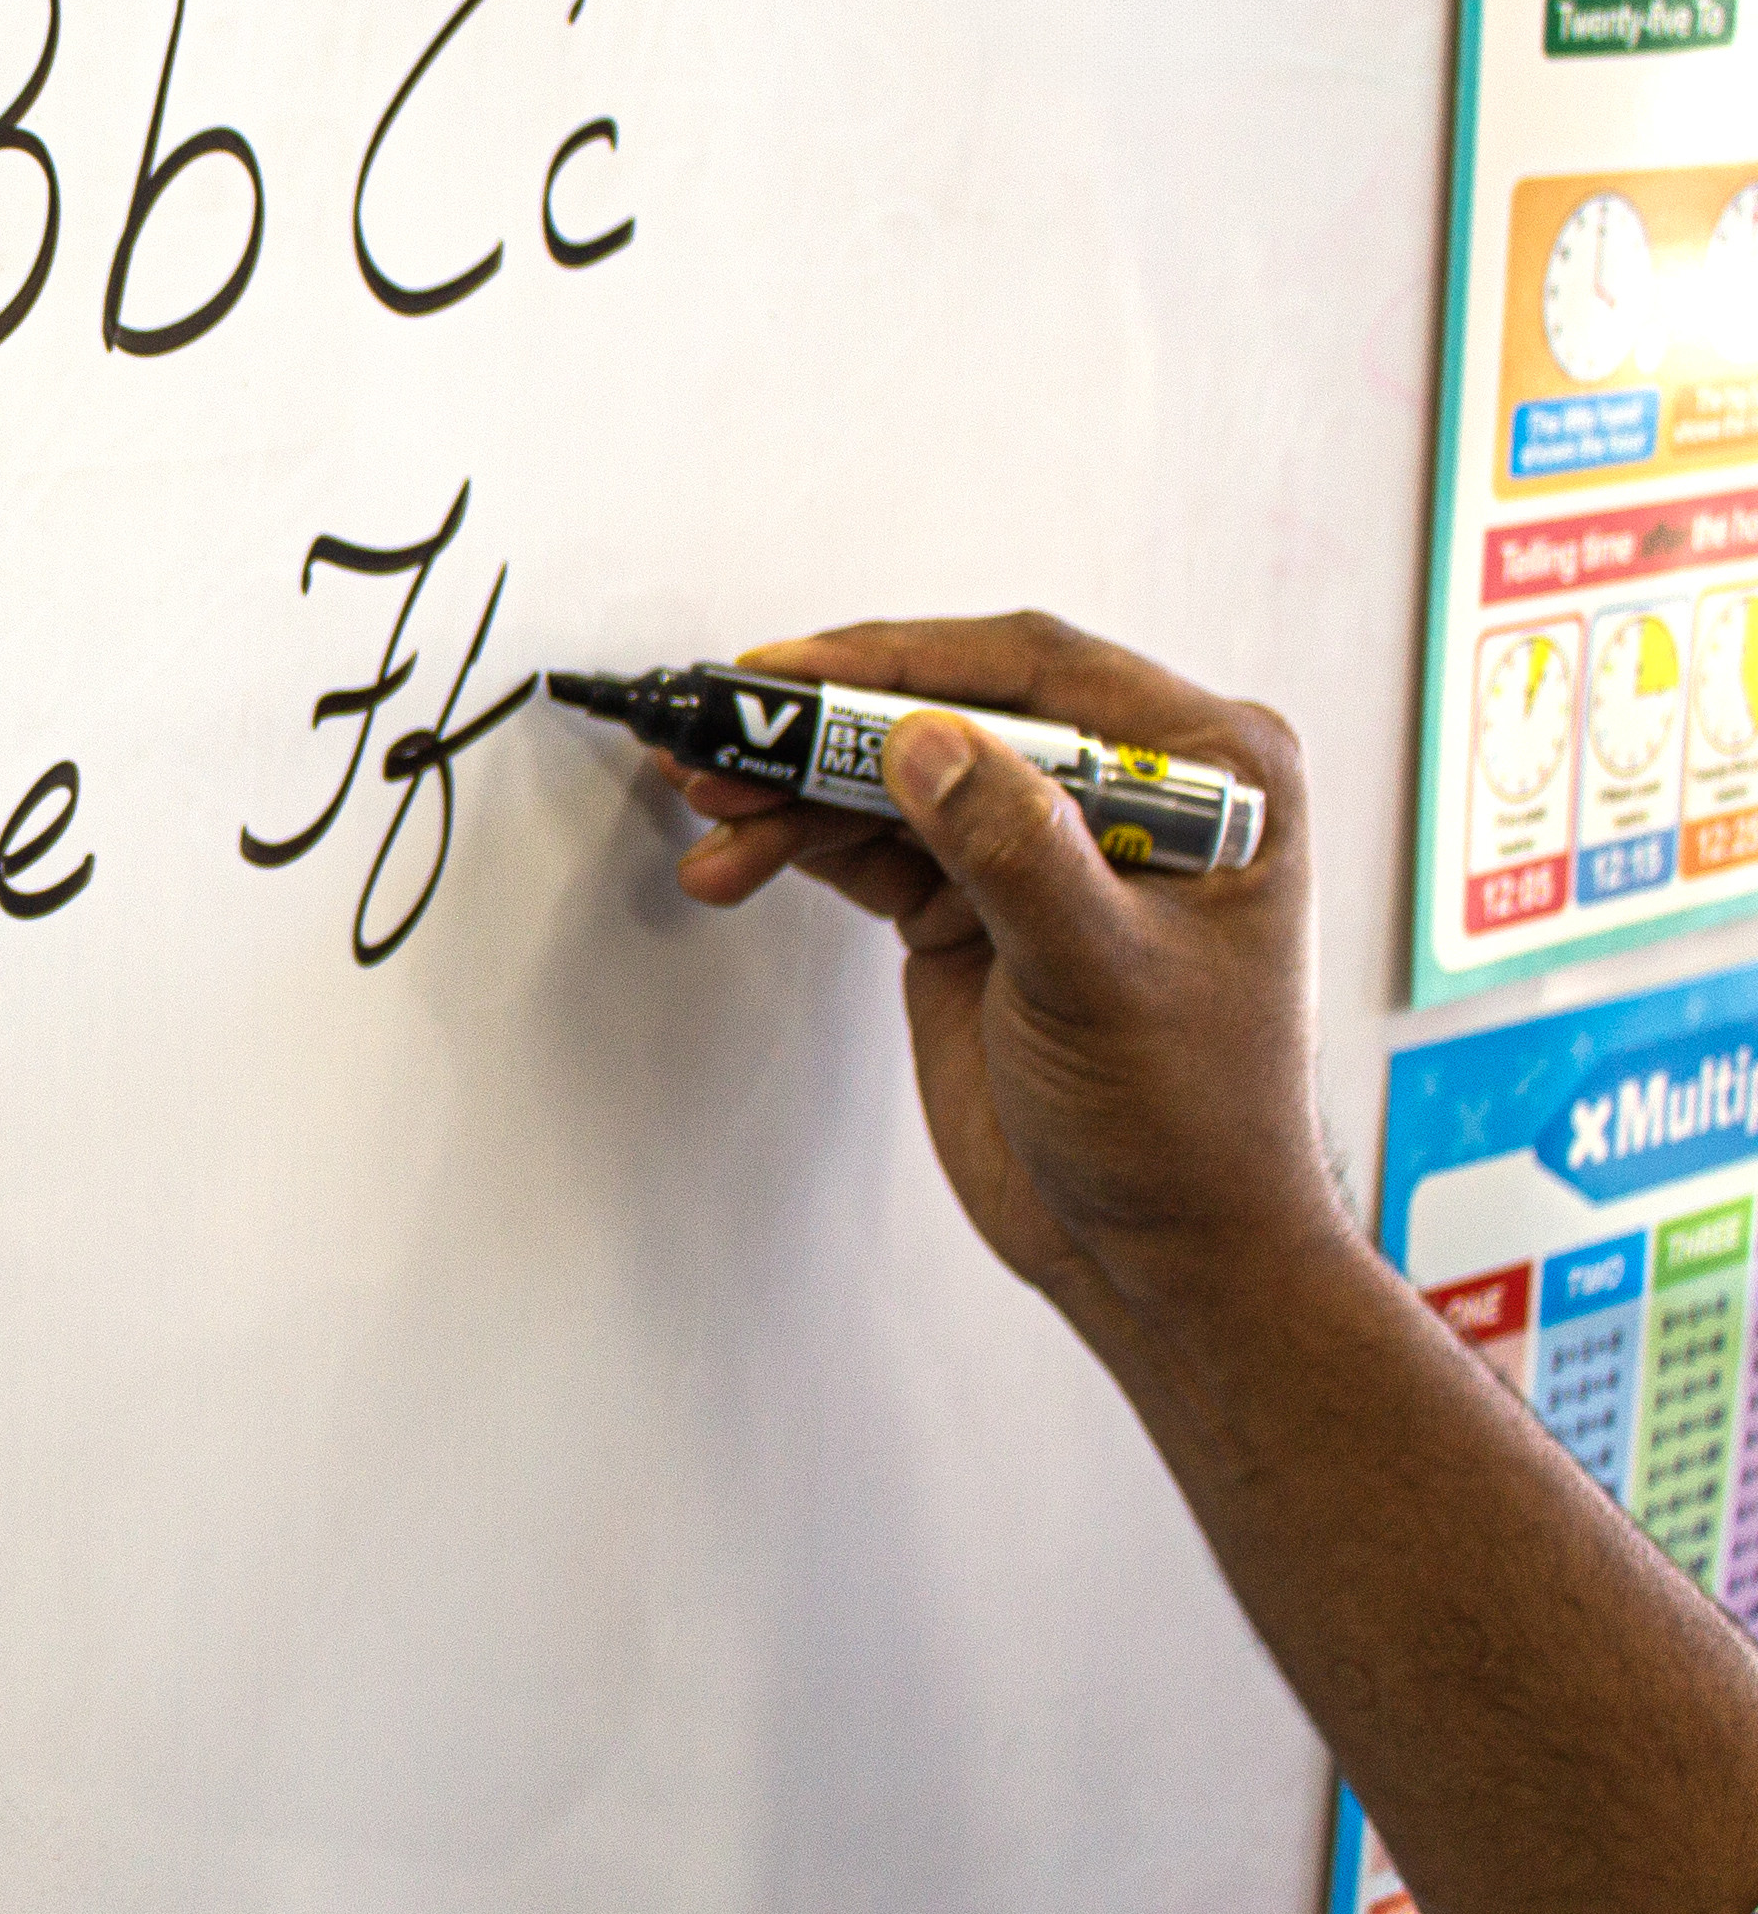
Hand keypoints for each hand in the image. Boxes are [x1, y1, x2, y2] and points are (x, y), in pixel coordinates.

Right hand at [658, 614, 1334, 1318]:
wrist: (1163, 1253)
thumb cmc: (1191, 1126)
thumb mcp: (1102, 978)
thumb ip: (1014, 851)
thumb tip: (929, 740)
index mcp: (1204, 769)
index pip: (1034, 671)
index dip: (904, 661)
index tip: (794, 674)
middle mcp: (1122, 789)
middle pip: (945, 712)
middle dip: (822, 727)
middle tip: (721, 733)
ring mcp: (1040, 846)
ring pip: (892, 776)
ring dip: (792, 787)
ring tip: (709, 802)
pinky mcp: (973, 904)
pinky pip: (869, 842)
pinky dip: (797, 842)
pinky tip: (737, 857)